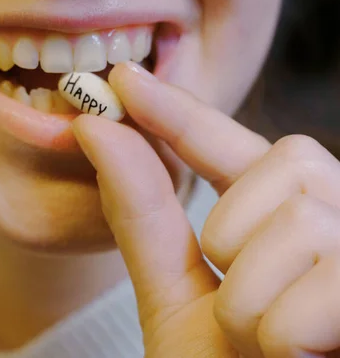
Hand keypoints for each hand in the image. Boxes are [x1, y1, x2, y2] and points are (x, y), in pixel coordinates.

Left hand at [71, 62, 339, 357]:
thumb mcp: (179, 299)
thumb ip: (142, 215)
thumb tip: (95, 128)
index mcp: (285, 222)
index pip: (230, 143)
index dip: (178, 110)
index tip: (122, 80)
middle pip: (283, 167)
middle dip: (235, 243)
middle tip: (245, 318)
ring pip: (293, 225)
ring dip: (255, 304)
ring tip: (275, 351)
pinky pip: (322, 282)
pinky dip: (286, 333)